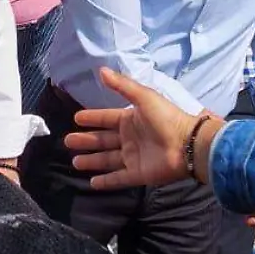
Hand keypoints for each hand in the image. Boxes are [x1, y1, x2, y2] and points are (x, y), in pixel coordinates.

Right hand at [64, 68, 214, 189]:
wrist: (187, 144)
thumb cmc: (165, 118)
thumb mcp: (144, 96)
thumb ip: (122, 85)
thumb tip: (101, 70)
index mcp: (131, 119)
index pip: (106, 119)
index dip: (92, 118)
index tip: (76, 119)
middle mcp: (130, 139)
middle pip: (103, 140)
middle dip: (86, 141)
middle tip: (67, 141)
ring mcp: (133, 157)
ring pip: (107, 160)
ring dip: (92, 161)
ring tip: (75, 161)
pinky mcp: (138, 175)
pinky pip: (118, 179)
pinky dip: (106, 182)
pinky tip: (91, 182)